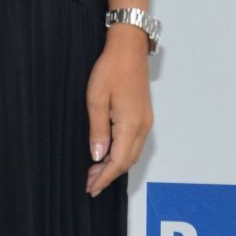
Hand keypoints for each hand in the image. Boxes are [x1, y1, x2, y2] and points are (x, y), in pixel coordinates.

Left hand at [85, 28, 153, 195]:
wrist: (128, 48)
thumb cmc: (111, 68)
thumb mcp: (96, 99)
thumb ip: (97, 130)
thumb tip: (98, 156)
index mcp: (131, 125)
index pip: (118, 162)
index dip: (104, 178)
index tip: (91, 188)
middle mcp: (142, 126)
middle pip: (127, 162)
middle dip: (108, 175)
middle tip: (89, 183)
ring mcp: (145, 121)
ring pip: (132, 154)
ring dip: (115, 165)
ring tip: (95, 172)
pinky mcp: (144, 116)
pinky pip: (134, 143)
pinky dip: (121, 154)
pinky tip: (108, 153)